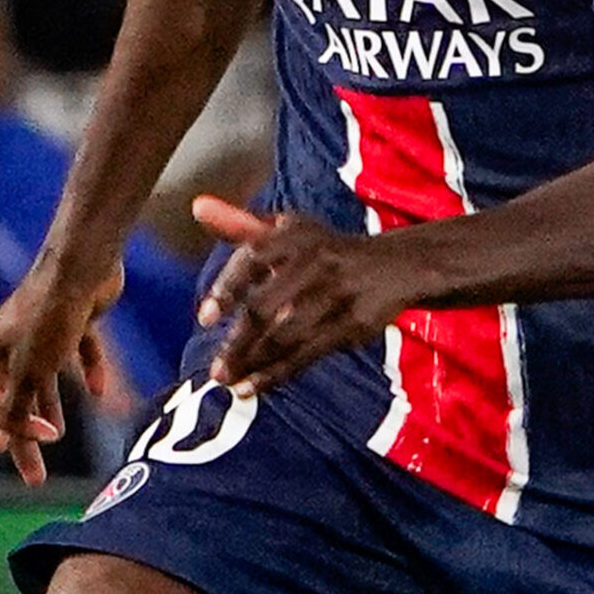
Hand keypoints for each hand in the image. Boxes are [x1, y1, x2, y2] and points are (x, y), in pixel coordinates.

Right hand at [0, 260, 124, 484]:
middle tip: (37, 477)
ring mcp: (43, 330)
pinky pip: (77, 351)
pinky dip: (86, 369)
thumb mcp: (32, 372)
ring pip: (45, 378)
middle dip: (29, 435)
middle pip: (19, 399)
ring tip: (58, 433)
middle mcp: (13, 342)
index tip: (37, 463)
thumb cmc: (51, 318)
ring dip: (50, 406)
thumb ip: (17, 409)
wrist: (83, 264)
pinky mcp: (74, 318)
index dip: (14, 438)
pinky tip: (98, 390)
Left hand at [193, 195, 409, 395]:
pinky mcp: (353, 324)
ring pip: (286, 335)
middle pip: (267, 305)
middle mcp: (316, 261)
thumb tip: (196, 207)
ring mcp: (337, 294)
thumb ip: (241, 225)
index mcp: (296, 235)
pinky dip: (278, 373)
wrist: (397, 264)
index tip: (206, 317)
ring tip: (228, 380)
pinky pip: (308, 353)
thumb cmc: (327, 250)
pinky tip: (255, 386)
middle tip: (214, 368)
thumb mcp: (290, 230)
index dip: (228, 287)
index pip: (254, 257)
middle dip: (238, 341)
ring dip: (254, 361)